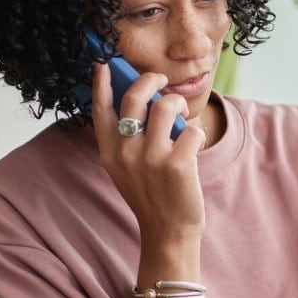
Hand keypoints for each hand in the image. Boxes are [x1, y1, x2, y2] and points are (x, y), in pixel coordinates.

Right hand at [90, 61, 207, 243]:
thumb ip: (127, 141)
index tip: (105, 65)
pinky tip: (194, 142)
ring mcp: (151, 158)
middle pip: (134, 97)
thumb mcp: (126, 170)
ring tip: (182, 112)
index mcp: (110, 153)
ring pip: (165, 106)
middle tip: (162, 80)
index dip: (101, 84)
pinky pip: (191, 130)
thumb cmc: (152, 196)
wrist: (168, 233)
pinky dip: (197, 132)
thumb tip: (143, 103)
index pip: (101, 109)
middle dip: (151, 79)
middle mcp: (126, 153)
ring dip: (178, 103)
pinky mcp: (178, 165)